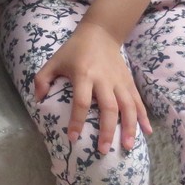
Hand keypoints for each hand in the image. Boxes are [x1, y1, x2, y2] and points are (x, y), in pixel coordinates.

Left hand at [33, 22, 151, 153]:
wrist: (100, 33)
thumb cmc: (74, 50)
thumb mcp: (54, 61)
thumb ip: (42, 80)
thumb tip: (38, 101)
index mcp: (84, 74)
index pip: (81, 101)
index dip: (77, 121)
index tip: (73, 138)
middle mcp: (104, 79)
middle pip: (109, 107)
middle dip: (107, 131)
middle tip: (104, 150)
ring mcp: (119, 81)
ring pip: (128, 106)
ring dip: (129, 127)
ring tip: (128, 146)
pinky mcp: (129, 81)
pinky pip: (138, 100)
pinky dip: (144, 116)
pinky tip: (147, 131)